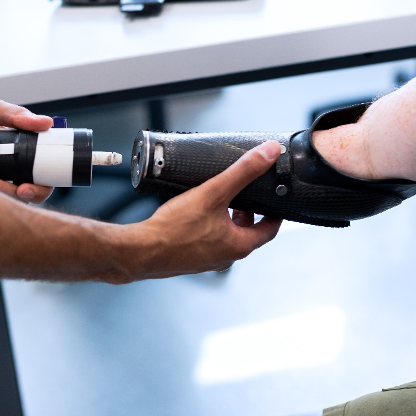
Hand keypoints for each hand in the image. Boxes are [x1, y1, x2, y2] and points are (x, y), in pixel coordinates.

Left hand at [0, 95, 54, 203]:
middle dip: (29, 194)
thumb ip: (12, 113)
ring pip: (11, 199)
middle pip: (33, 191)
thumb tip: (45, 122)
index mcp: (21, 147)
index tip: (27, 186)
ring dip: (1, 193)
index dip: (44, 183)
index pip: (46, 171)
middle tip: (18, 190)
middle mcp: (13, 167)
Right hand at [124, 141, 282, 281]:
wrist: (141, 251)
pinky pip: (206, 243)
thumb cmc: (175, 229)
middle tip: (241, 195)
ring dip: (225, 220)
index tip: (273, 201)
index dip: (274, 213)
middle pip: (246, 233)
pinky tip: (192, 215)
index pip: (269, 230)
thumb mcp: (213, 193)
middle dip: (246, 213)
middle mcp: (226, 258)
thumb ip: (242, 172)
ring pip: (225, 238)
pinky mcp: (189, 260)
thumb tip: (268, 153)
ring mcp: (207, 261)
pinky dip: (207, 229)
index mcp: (239, 246)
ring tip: (215, 201)